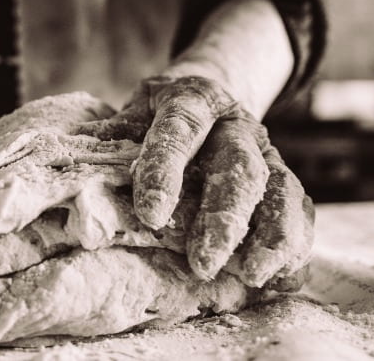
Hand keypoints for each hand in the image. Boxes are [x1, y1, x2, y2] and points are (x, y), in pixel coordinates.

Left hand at [84, 76, 313, 286]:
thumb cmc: (154, 115)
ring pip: (280, 188)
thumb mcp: (131, 113)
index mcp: (190, 99)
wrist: (202, 96)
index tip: (151, 215)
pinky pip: (298, 207)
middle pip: (238, 167)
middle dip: (222, 218)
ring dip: (271, 236)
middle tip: (204, 263)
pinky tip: (283, 278)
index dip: (165, 171)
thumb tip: (74, 178)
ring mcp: (264, 149)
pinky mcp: (281, 174)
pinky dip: (295, 243)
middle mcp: (234, 123)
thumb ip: (110, 139)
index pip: (178, 131)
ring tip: (254, 276)